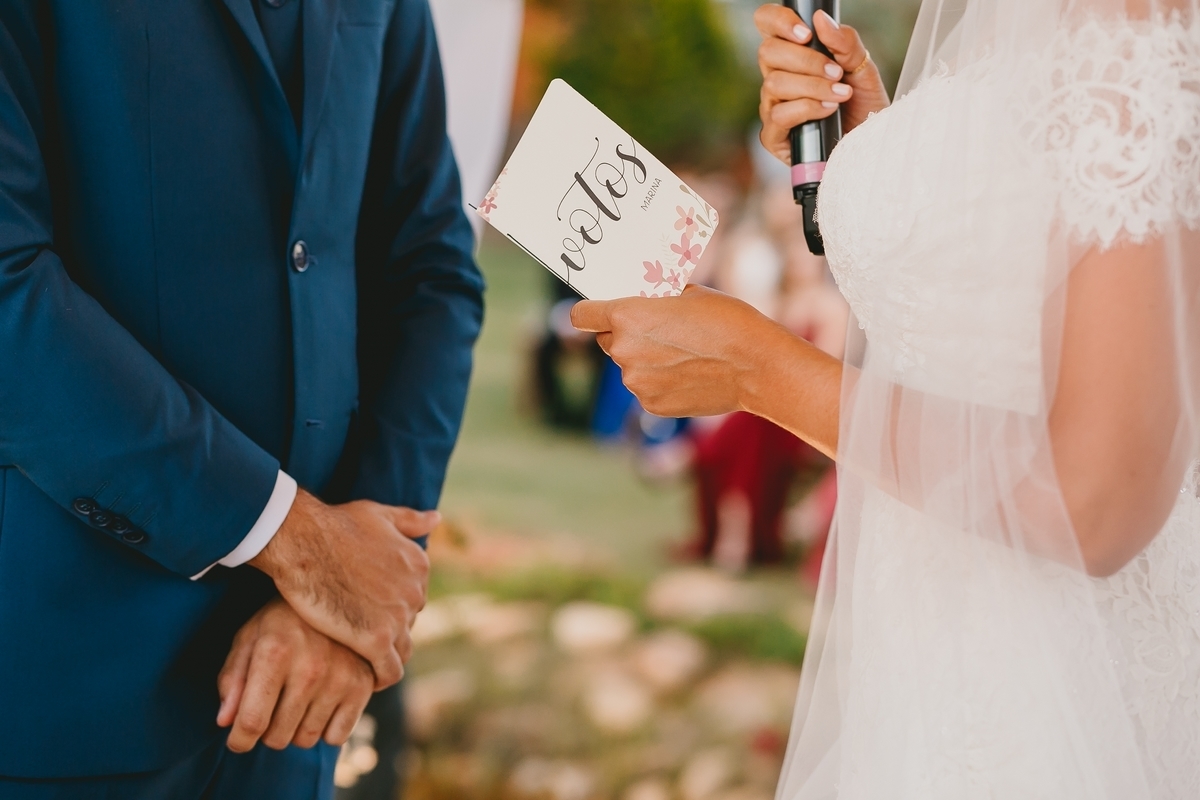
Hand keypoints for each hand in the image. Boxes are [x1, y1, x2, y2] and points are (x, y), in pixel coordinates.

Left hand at [217, 598, 373, 752]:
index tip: (238, 740)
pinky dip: (326, 729)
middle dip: (267, 730)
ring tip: (297, 701)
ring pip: (305, 740)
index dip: (239, 741)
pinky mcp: (363, 685)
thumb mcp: (249, 639)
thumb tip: (225, 721)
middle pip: (277, 737)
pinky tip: (322, 704)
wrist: (336, 595)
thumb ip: (232, 680)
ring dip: (296, 729)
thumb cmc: (282, 622)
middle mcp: (310, 667)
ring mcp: (341, 677)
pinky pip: (336, 737)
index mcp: (275, 652)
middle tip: (271, 707)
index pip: (251, 722)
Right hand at [249, 490, 435, 689]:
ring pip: (403, 651)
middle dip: (387, 631)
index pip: (413, 599)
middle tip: (358, 638)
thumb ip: (410, 520)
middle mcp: (415, 592)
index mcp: (419, 565)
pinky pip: (389, 672)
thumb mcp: (379, 514)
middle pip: (408, 625)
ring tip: (359, 662)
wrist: (304, 539)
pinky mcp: (377, 639)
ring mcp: (398, 617)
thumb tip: (436, 518)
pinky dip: (378, 679)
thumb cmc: (335, 524)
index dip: (390, 608)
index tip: (368, 614)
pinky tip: (361, 679)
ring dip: (385, 658)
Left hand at [571, 285, 790, 417]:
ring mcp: (636, 382)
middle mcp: (623, 351)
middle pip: (607, 340)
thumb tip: (644, 298)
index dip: (589, 312)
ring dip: (645, 360)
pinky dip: (661, 382)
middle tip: (659, 331)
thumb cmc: (727, 320)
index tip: (596, 312)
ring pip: (629, 367)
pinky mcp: (652, 405)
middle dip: (626, 335)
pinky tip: (689, 374)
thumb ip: (654, 298)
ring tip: (684, 354)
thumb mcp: (688, 293)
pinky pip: (646, 388)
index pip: (581, 316)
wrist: (756, 366)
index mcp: (627, 316)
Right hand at [755, 5, 889, 163]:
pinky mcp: (773, 136)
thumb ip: (845, 43)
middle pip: (767, 52)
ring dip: (812, 86)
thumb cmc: (864, 108)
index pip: (767, 24)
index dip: (778, 21)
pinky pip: (779, 115)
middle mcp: (777, 79)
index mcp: (792, 56)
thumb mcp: (863, 69)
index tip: (806, 33)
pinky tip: (828, 111)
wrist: (870, 146)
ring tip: (839, 95)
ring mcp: (772, 107)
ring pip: (774, 83)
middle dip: (806, 60)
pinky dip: (807, 109)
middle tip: (836, 72)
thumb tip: (821, 20)